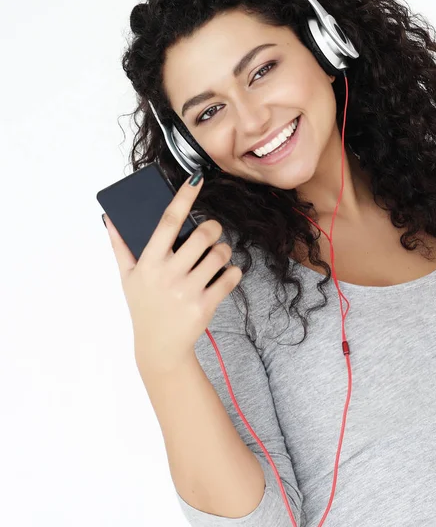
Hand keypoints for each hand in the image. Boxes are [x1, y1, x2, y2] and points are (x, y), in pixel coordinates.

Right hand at [103, 172, 242, 373]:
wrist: (159, 348)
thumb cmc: (144, 307)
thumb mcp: (127, 277)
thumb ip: (120, 246)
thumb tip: (110, 219)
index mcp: (149, 262)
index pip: (167, 221)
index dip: (183, 197)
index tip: (196, 178)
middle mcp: (168, 274)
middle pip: (202, 235)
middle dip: (213, 229)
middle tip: (211, 233)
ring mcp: (187, 291)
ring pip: (220, 254)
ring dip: (224, 251)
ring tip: (216, 257)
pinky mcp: (205, 305)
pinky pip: (231, 277)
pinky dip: (233, 273)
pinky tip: (223, 276)